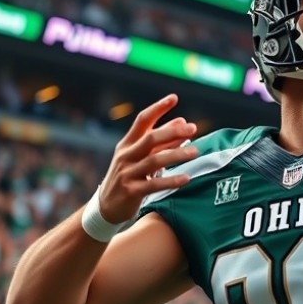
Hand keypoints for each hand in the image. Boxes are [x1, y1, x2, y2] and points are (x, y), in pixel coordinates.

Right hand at [98, 94, 197, 222]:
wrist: (107, 206)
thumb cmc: (130, 175)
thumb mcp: (141, 156)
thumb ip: (162, 140)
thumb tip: (183, 122)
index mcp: (127, 143)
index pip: (142, 120)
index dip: (158, 108)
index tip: (174, 98)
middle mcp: (126, 155)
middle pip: (150, 138)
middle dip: (173, 132)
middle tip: (193, 128)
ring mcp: (127, 173)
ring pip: (154, 160)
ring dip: (176, 155)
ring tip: (195, 152)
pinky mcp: (131, 191)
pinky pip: (154, 184)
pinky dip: (171, 180)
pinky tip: (186, 178)